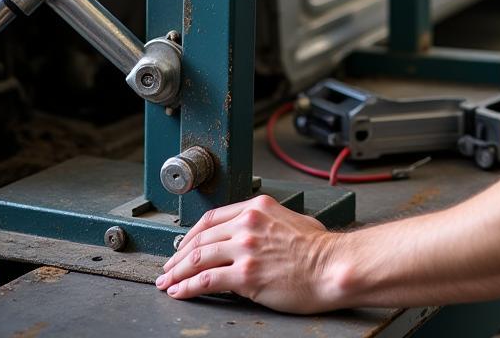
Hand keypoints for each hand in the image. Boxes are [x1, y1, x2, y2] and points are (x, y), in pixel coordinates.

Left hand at [155, 194, 339, 313]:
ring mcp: (245, 249)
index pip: (212, 218)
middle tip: (168, 268)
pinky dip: (187, 288)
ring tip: (167, 283)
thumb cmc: (319, 248)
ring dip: (176, 273)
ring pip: (197, 259)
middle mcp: (248, 224)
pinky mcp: (245, 275)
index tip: (183, 246)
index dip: (192, 235)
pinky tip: (180, 292)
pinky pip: (205, 281)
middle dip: (178, 256)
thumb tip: (253, 234)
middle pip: (200, 239)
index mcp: (258, 207)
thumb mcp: (291, 219)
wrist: (332, 267)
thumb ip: (267, 222)